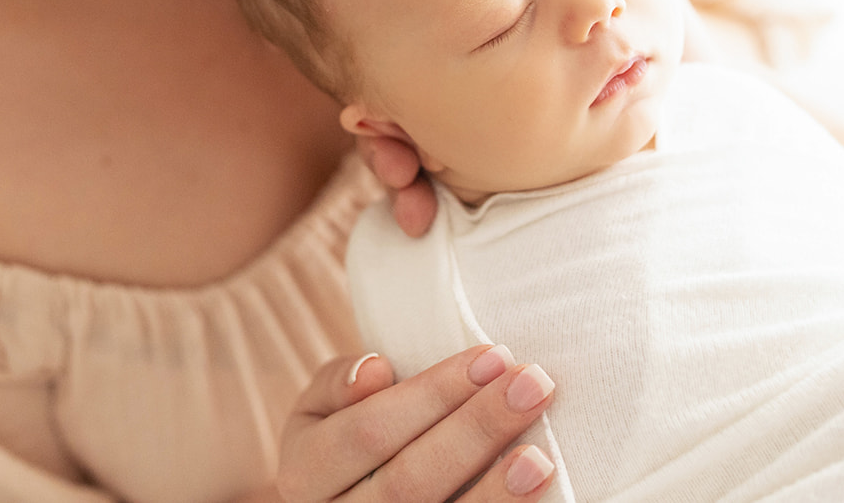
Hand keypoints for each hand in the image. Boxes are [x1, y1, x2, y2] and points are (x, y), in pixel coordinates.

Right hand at [276, 347, 557, 501]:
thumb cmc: (344, 440)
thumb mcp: (321, 410)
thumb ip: (339, 384)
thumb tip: (374, 370)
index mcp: (304, 474)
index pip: (368, 430)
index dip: (432, 394)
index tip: (494, 356)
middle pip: (406, 482)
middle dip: (475, 430)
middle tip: (532, 384)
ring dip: (494, 495)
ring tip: (540, 457)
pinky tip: (535, 493)